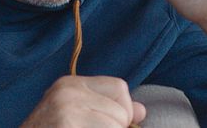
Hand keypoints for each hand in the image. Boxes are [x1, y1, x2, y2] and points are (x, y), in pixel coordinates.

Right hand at [21, 75, 145, 127]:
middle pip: (121, 111)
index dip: (122, 110)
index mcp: (71, 83)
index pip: (120, 87)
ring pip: (116, 126)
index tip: (109, 125)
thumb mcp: (73, 115)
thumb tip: (141, 110)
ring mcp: (66, 110)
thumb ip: (106, 109)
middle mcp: (68, 91)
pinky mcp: (67, 125)